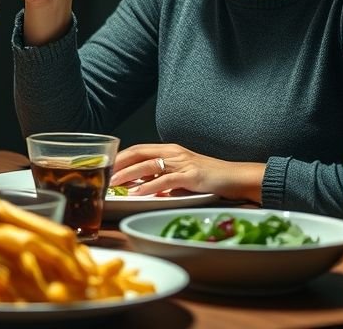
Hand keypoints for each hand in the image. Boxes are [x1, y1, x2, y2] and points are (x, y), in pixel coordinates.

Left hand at [110, 143, 265, 203]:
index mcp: (171, 150)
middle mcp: (174, 153)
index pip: (139, 149)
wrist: (237, 177)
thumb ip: (164, 177)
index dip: (122, 156)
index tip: (107, 165)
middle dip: (119, 163)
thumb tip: (141, 186)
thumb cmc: (210, 178)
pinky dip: (150, 187)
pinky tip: (138, 193)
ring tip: (114, 183)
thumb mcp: (183, 174)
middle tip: (104, 174)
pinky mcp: (191, 176)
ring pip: (149, 165)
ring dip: (129, 174)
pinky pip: (166, 180)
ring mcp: (183, 163)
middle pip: (139, 153)